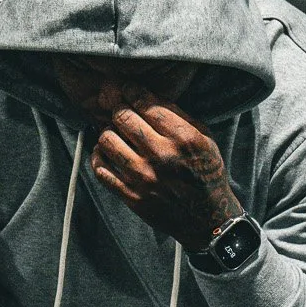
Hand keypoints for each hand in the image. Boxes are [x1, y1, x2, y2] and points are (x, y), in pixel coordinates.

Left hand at [86, 97, 240, 251]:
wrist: (206, 218)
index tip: (126, 89)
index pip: (146, 104)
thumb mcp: (204, 139)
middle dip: (118, 108)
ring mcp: (143, 178)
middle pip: (122, 118)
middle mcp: (161, 156)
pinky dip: (99, 156)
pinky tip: (105, 152)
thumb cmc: (206, 173)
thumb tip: (147, 96)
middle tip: (118, 109)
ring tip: (114, 132)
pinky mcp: (131, 196)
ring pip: (106, 140)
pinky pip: (101, 170)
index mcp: (183, 139)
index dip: (131, 91)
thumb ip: (178, 117)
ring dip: (107, 131)